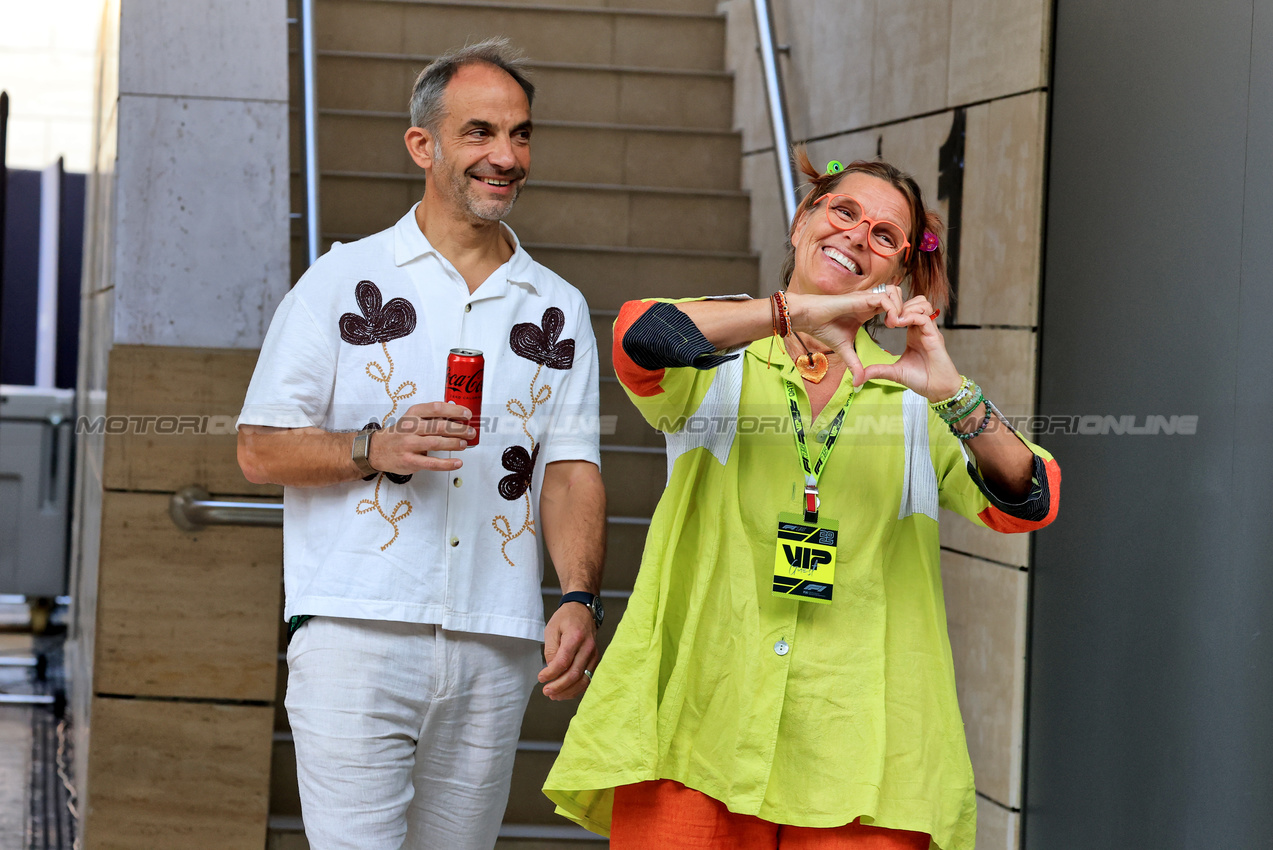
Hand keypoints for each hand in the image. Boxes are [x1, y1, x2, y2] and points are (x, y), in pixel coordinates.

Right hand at [368, 401, 474, 473]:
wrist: (377, 450)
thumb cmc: (400, 433)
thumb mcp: (412, 419)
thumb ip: (431, 417)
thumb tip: (457, 413)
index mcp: (413, 414)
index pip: (436, 408)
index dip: (454, 410)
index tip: (467, 414)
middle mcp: (410, 428)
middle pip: (439, 426)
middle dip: (459, 429)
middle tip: (471, 432)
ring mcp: (409, 445)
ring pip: (436, 443)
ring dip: (454, 443)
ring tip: (465, 444)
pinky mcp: (410, 461)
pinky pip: (431, 463)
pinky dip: (447, 464)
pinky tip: (457, 463)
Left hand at [539, 600, 598, 699]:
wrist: (583, 611)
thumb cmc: (566, 619)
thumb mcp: (552, 629)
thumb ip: (551, 649)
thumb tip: (550, 669)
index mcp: (575, 637)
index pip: (563, 661)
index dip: (551, 673)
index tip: (541, 678)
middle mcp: (587, 647)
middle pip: (574, 673)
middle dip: (559, 686)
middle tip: (546, 691)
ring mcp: (594, 655)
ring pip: (583, 680)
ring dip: (568, 691)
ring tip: (554, 695)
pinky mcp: (595, 660)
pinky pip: (588, 679)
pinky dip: (576, 689)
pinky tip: (565, 692)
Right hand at [787, 285, 905, 385]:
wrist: (808, 318)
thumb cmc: (823, 328)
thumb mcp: (844, 350)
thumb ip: (854, 363)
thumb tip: (858, 383)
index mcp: (868, 310)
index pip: (893, 307)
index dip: (901, 317)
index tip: (902, 332)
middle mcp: (870, 301)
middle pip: (899, 296)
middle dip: (906, 310)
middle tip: (903, 327)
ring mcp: (867, 298)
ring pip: (895, 292)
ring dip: (900, 308)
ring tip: (896, 325)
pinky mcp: (862, 298)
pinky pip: (885, 298)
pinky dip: (892, 309)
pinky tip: (890, 323)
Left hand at [861, 296, 962, 400]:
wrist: (938, 390)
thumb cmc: (921, 379)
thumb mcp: (894, 372)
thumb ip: (879, 370)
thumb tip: (860, 375)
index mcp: (914, 333)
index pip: (908, 310)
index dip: (894, 309)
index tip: (882, 320)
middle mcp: (923, 329)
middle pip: (917, 301)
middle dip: (900, 304)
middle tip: (887, 318)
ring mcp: (930, 331)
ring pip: (922, 304)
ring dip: (906, 308)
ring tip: (894, 321)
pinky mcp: (934, 336)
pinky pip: (924, 318)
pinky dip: (910, 317)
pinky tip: (899, 324)